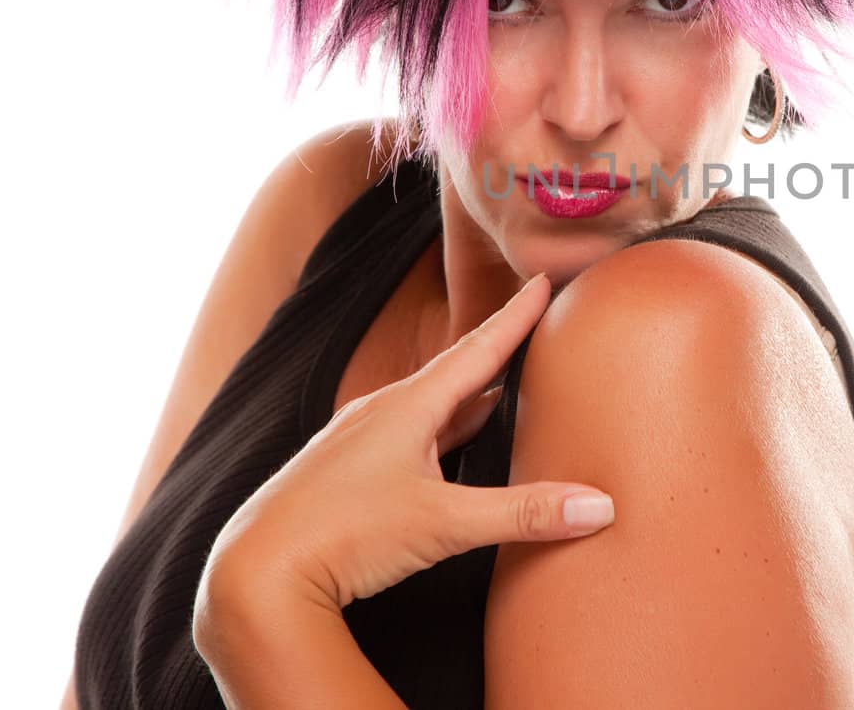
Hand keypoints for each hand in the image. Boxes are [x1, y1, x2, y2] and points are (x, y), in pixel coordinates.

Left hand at [198, 272, 614, 612]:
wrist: (254, 573)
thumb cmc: (345, 537)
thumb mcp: (445, 525)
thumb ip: (524, 513)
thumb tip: (600, 505)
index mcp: (407, 407)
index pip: (478, 350)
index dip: (515, 316)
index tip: (540, 279)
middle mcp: (378, 413)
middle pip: (453, 374)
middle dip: (494, 354)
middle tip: (529, 329)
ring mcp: (354, 442)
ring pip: (425, 409)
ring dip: (464, 401)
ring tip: (499, 392)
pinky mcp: (340, 474)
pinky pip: (401, 438)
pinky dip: (434, 434)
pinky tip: (440, 454)